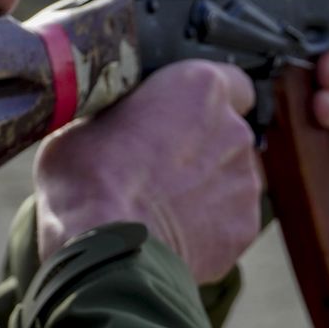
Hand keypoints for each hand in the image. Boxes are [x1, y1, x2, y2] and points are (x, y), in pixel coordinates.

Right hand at [34, 60, 262, 283]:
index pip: (230, 79)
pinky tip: (170, 232)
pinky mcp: (243, 227)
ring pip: (229, 177)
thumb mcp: (84, 121)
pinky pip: (228, 219)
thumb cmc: (87, 179)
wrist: (106, 248)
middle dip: (199, 146)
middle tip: (157, 165)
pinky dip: (207, 225)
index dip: (205, 99)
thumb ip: (121, 113)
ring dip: (204, 186)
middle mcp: (233, 129)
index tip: (184, 112)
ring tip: (160, 205)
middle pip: (226, 132)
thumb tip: (117, 120)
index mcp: (199, 88)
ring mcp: (243, 181)